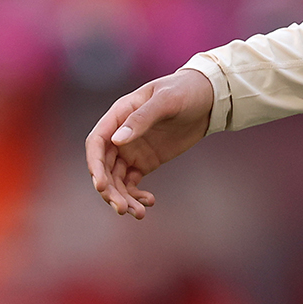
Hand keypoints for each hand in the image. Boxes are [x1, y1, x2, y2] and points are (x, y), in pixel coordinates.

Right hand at [84, 68, 213, 219]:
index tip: (101, 185)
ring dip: (123, 197)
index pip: (97, 143)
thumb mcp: (166, 100)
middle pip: (104, 167)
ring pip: (117, 179)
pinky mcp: (144, 162)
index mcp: (119, 115)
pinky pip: (132, 183)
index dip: (95, 165)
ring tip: (139, 213)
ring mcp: (131, 150)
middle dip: (110, 190)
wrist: (208, 97)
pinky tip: (149, 202)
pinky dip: (136, 195)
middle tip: (122, 208)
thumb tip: (117, 141)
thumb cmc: (185, 91)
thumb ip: (142, 118)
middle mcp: (120, 135)